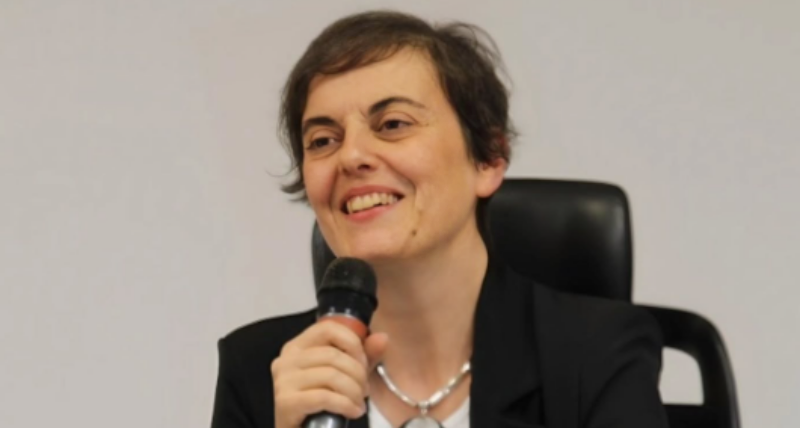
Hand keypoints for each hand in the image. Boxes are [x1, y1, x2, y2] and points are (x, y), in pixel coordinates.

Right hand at [272, 321, 388, 427]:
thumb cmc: (319, 403)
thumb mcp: (344, 375)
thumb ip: (363, 356)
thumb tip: (382, 338)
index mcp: (297, 347)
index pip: (328, 328)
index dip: (352, 342)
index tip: (363, 362)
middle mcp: (286, 359)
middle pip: (333, 355)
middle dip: (357, 373)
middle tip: (364, 389)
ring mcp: (283, 381)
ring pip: (331, 375)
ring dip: (354, 391)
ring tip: (359, 402)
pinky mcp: (286, 402)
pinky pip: (324, 397)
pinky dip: (345, 405)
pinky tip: (353, 411)